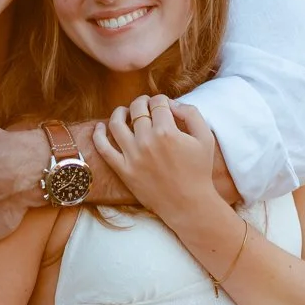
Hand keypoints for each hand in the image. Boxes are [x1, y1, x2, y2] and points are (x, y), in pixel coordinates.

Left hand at [92, 96, 217, 219]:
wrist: (188, 205)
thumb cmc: (199, 171)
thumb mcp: (205, 138)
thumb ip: (191, 114)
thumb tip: (172, 103)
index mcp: (167, 131)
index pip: (158, 102)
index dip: (161, 100)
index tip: (163, 105)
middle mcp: (147, 141)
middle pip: (137, 109)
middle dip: (142, 101)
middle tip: (145, 105)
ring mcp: (132, 156)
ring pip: (116, 123)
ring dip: (119, 112)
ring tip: (124, 112)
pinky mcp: (123, 170)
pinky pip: (103, 148)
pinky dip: (98, 134)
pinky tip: (100, 127)